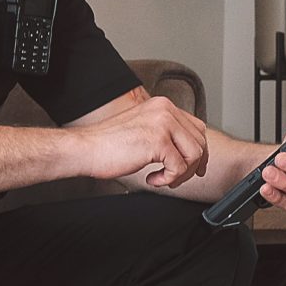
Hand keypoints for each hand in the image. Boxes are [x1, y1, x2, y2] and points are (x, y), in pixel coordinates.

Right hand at [81, 94, 211, 188]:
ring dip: (180, 174)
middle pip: (200, 141)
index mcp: (162, 105)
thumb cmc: (108, 143)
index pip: (197, 128)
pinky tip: (152, 179)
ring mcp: (162, 124)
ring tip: (162, 178)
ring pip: (194, 155)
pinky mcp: (158, 141)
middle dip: (192, 165)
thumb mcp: (143, 128)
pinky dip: (168, 179)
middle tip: (176, 178)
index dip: (199, 151)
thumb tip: (186, 150)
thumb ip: (164, 133)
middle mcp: (165, 110)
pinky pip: (179, 167)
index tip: (194, 167)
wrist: (86, 148)